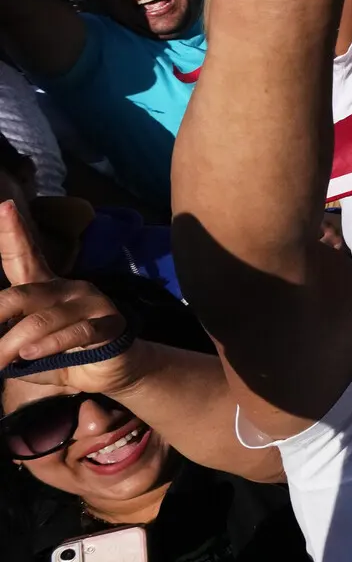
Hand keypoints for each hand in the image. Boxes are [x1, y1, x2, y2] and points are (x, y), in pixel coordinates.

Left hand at [0, 200, 137, 394]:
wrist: (113, 372)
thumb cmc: (65, 357)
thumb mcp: (28, 349)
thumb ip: (10, 341)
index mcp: (45, 288)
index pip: (26, 256)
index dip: (13, 232)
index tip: (4, 206)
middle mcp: (67, 288)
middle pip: (21, 294)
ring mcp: (90, 302)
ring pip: (42, 319)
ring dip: (14, 344)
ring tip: (1, 361)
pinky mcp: (109, 322)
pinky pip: (74, 332)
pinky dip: (48, 346)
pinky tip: (30, 355)